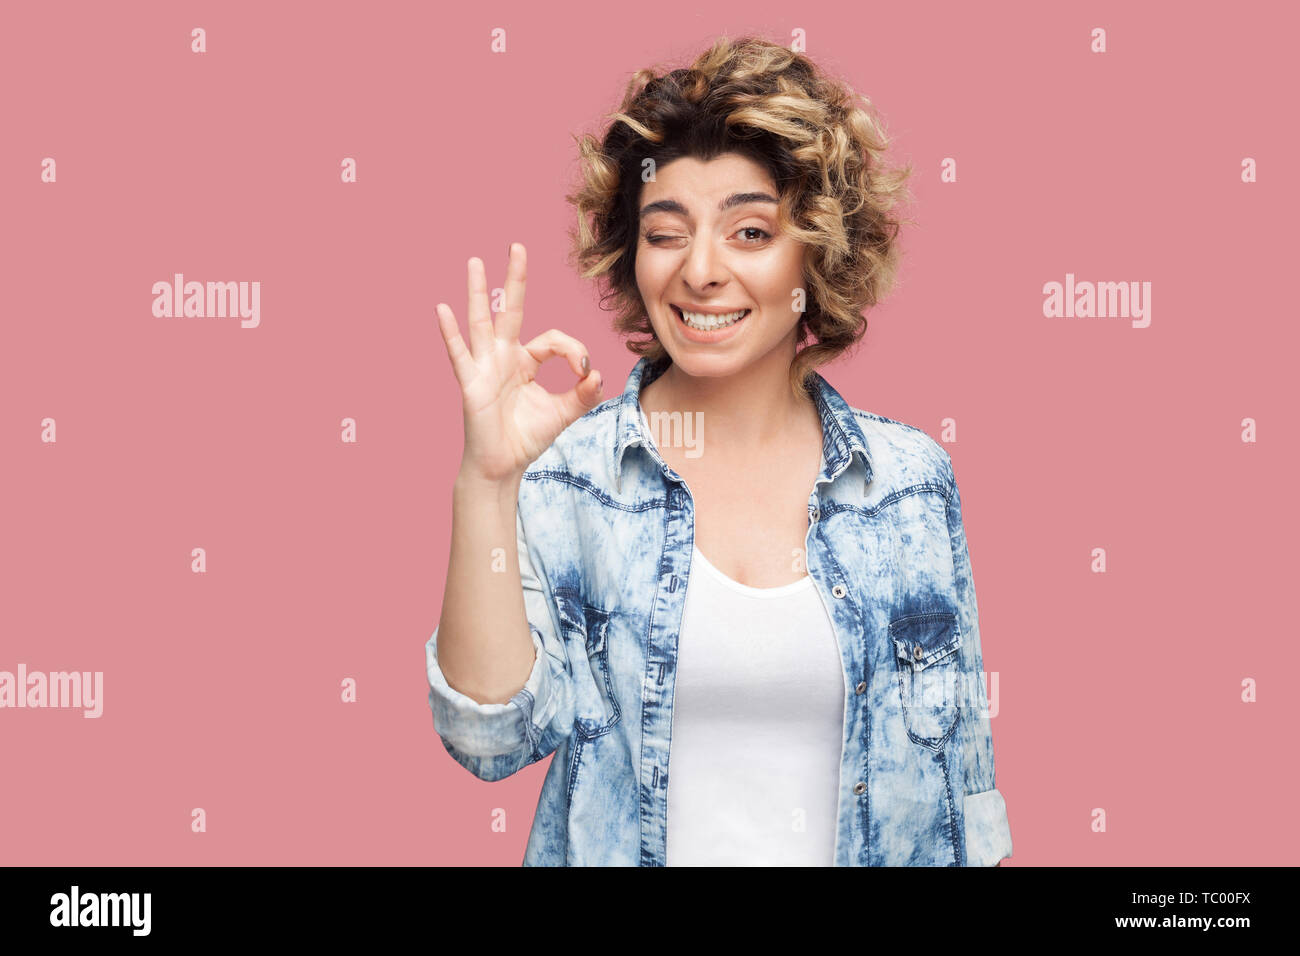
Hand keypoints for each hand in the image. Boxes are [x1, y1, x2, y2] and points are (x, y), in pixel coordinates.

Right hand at [436, 243, 602, 482]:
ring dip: (477, 292)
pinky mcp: (471, 383)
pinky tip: (442, 309)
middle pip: (510, 310)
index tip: (585, 373)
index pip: (552, 340)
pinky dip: (450, 333)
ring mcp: (485, 367)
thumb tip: (598, 375)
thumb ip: (582, 395)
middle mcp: (503, 357)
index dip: (574, 351)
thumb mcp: (562, 414)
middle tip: (517, 246)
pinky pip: (459, 354)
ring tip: (475, 261)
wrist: (502, 467)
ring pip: (481, 322)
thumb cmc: (526, 438)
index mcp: (525, 362)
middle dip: (515, 279)